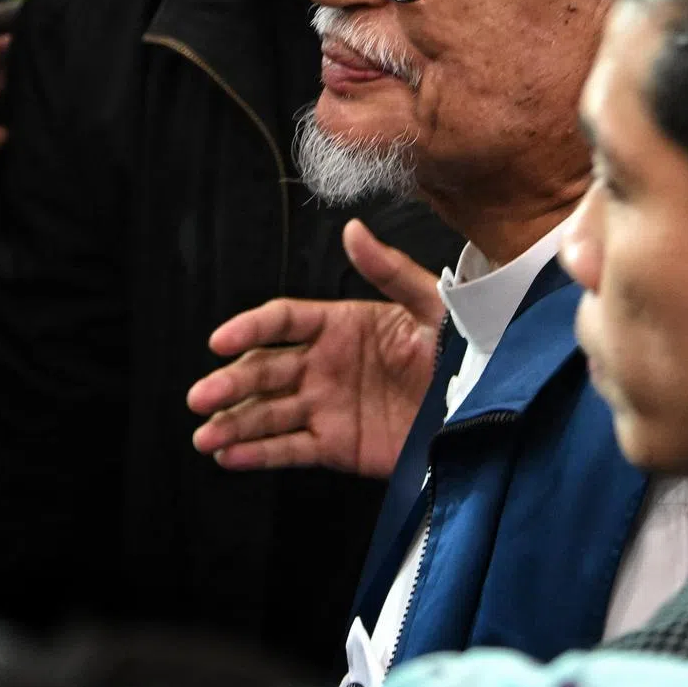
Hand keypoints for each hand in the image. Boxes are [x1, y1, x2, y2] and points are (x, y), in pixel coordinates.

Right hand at [188, 219, 445, 477]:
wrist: (486, 407)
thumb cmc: (462, 348)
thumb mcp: (430, 303)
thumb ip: (388, 269)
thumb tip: (353, 229)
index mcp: (343, 325)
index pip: (283, 322)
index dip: (250, 328)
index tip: (220, 340)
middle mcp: (327, 364)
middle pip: (265, 370)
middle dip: (231, 383)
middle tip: (202, 396)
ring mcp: (329, 405)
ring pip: (269, 413)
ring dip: (234, 423)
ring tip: (205, 435)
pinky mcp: (338, 444)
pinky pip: (290, 448)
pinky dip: (258, 454)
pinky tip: (229, 456)